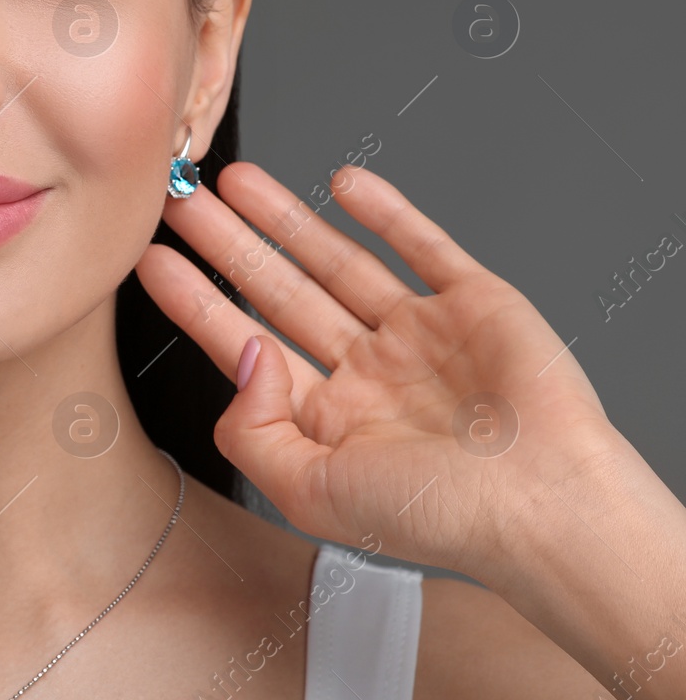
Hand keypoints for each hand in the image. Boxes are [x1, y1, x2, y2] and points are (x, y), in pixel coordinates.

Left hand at [135, 160, 624, 579]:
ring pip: (338, 260)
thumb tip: (244, 352)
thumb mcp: (309, 492)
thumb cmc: (437, 518)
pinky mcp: (474, 304)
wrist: (546, 507)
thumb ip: (251, 429)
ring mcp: (420, 335)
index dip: (196, 302)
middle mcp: (369, 373)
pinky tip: (340, 183)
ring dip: (286, 219)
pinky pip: (422, 246)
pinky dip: (385, 211)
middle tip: (180, 202)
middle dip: (228, 246)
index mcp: (328, 419)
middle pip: (279, 292)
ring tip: (235, 180)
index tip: (153, 260)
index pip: (243, 344)